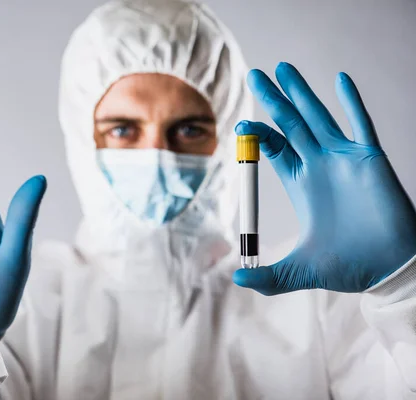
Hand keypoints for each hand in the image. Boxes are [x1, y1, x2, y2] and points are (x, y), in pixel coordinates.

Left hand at [233, 62, 415, 294]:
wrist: (389, 268)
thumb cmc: (348, 266)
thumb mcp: (299, 271)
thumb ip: (269, 277)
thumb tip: (237, 281)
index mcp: (300, 183)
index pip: (274, 148)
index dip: (258, 134)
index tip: (242, 124)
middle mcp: (319, 165)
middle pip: (290, 124)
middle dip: (273, 100)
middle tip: (255, 75)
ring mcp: (345, 159)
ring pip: (319, 117)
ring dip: (302, 93)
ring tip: (284, 68)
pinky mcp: (371, 160)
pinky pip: (361, 124)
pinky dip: (351, 102)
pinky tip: (340, 79)